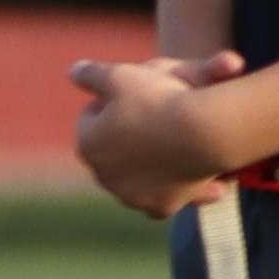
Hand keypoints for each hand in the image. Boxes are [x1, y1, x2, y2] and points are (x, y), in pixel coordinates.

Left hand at [66, 51, 244, 217]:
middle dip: (128, 137)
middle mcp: (104, 176)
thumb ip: (93, 74)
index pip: (92, 119)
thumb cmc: (161, 99)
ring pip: (138, 177)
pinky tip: (193, 180)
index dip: (111, 102)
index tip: (135, 93)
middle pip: (114, 151)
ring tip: (174, 144)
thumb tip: (73, 71)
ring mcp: (131, 196)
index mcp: (88, 144)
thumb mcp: (122, 74)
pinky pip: (167, 198)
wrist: (205, 132)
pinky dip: (179, 189)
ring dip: (150, 165)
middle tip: (157, 116)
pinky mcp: (159, 208)